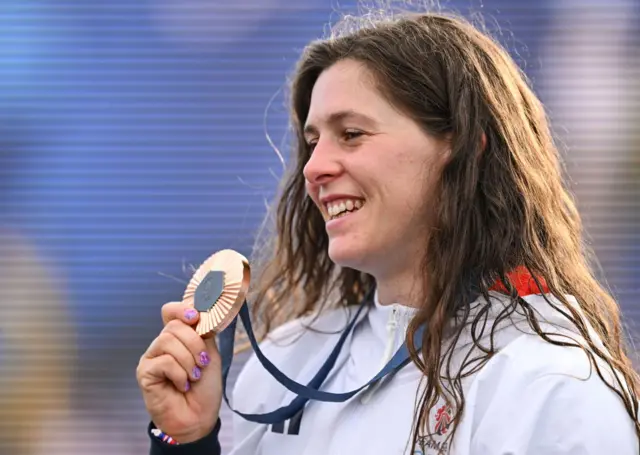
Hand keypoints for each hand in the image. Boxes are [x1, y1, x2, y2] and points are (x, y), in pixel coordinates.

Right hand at [137, 302, 222, 442]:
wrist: (199, 417)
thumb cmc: (205, 388)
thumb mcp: (210, 354)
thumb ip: (203, 333)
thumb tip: (199, 312)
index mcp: (178, 337)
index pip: (171, 311)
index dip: (182, 309)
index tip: (196, 317)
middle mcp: (162, 344)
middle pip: (173, 326)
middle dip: (194, 344)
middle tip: (202, 363)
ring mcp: (151, 358)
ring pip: (167, 341)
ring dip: (188, 360)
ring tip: (194, 376)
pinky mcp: (144, 372)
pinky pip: (164, 361)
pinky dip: (179, 374)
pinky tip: (182, 385)